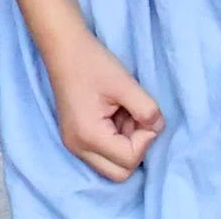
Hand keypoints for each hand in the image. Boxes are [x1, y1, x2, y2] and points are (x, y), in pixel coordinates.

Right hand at [40, 29, 162, 180]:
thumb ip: (148, 111)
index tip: (140, 113)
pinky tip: (114, 116)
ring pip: (112, 166)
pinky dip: (115, 142)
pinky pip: (103, 155)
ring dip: (126, 146)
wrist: (63, 47)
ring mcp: (74, 145)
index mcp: (88, 136)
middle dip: (135, 149)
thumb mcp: (126, 85)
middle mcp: (77, 147)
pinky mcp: (75, 138)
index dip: (145, 139)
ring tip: (123, 115)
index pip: (129, 159)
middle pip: (120, 173)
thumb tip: (157, 129)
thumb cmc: (92, 63)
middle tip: (134, 119)